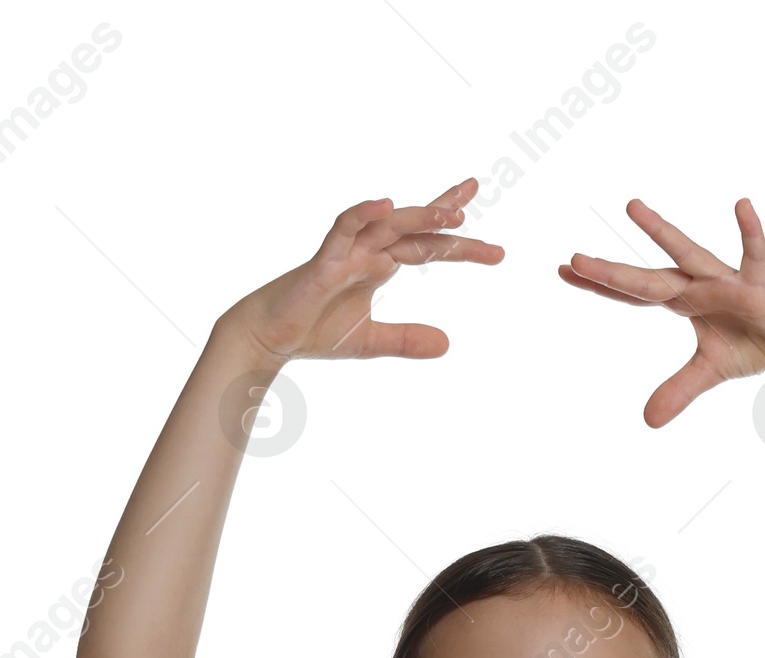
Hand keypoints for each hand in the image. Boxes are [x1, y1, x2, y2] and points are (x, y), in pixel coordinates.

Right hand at [226, 183, 502, 366]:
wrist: (270, 339)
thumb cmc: (314, 332)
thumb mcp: (371, 341)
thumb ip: (408, 339)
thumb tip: (448, 344)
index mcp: (380, 264)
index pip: (425, 244)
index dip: (455, 237)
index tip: (494, 245)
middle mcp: (367, 250)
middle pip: (415, 229)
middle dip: (446, 216)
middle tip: (477, 205)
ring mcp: (345, 252)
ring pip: (388, 224)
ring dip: (420, 214)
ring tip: (453, 211)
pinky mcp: (323, 262)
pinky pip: (344, 229)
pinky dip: (363, 215)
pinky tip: (386, 205)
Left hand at [559, 197, 764, 426]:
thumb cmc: (752, 341)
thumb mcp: (710, 371)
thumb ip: (677, 391)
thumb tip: (646, 422)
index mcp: (683, 300)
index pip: (633, 292)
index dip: (601, 284)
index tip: (563, 270)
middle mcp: (698, 284)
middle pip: (647, 278)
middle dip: (613, 271)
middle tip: (574, 259)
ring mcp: (727, 281)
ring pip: (687, 254)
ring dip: (660, 232)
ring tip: (630, 207)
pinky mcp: (760, 285)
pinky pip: (754, 256)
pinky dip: (749, 232)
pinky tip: (741, 204)